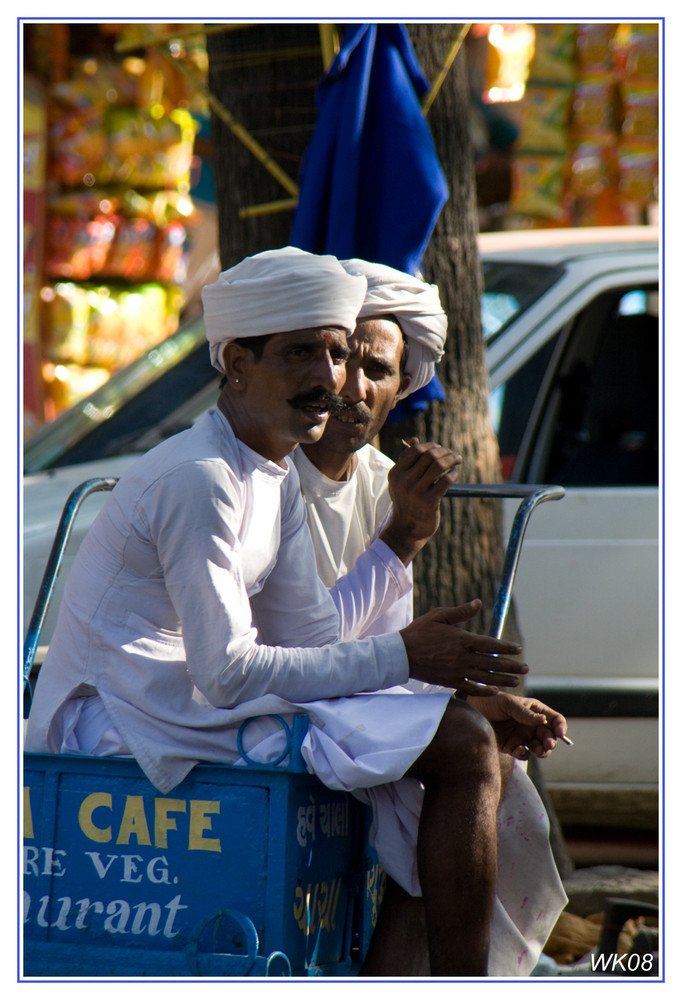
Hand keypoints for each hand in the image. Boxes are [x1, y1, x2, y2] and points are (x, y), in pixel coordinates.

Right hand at [379, 437, 461, 564]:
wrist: (407, 529)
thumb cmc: (406, 502)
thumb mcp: (401, 481)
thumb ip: (406, 461)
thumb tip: (415, 440)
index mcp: (396, 473)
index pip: (415, 450)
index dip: (431, 446)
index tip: (440, 449)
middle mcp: (404, 481)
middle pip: (429, 455)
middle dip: (445, 451)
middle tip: (453, 455)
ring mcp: (416, 492)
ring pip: (438, 466)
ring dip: (452, 460)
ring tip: (457, 460)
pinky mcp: (429, 502)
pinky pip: (446, 481)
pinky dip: (453, 474)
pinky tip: (455, 475)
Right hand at [400, 599, 527, 694]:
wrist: (401, 654)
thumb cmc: (420, 631)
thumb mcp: (439, 615)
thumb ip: (461, 612)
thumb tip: (478, 603)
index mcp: (462, 639)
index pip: (490, 644)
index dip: (506, 647)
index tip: (518, 649)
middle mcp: (463, 657)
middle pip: (493, 663)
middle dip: (511, 666)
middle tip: (526, 668)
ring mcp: (457, 671)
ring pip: (486, 677)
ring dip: (503, 679)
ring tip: (516, 681)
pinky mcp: (450, 681)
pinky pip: (471, 688)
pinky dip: (484, 691)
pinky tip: (494, 691)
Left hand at [469, 691, 568, 758]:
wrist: (470, 712)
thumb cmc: (490, 701)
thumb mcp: (508, 703)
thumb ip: (524, 712)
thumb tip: (543, 720)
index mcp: (534, 710)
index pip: (554, 719)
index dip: (560, 726)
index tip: (560, 733)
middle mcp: (531, 725)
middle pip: (549, 736)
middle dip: (551, 741)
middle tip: (549, 745)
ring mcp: (522, 736)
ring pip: (539, 748)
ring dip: (542, 751)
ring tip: (539, 751)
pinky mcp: (511, 747)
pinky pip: (523, 754)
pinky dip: (524, 754)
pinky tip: (519, 749)